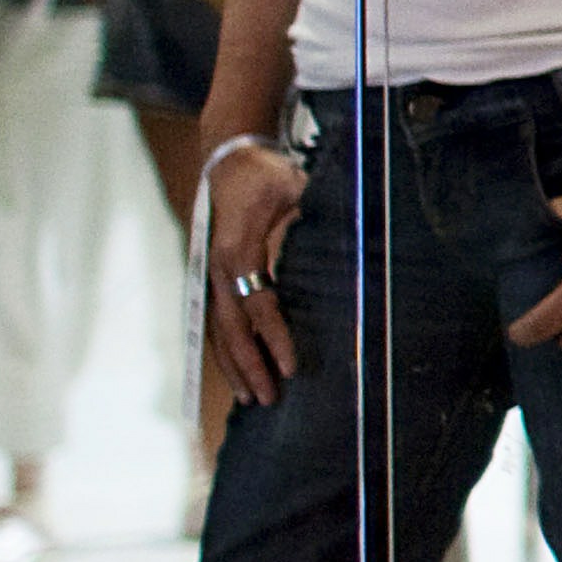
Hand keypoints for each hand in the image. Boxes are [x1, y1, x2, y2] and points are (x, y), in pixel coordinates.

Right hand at [203, 140, 307, 403]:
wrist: (226, 161)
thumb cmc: (265, 175)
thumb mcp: (293, 186)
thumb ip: (313, 213)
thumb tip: (352, 236)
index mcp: (238, 249)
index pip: (258, 304)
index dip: (274, 337)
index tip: (291, 366)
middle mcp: (216, 268)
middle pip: (230, 328)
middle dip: (249, 366)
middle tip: (269, 399)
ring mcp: (208, 275)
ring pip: (217, 330)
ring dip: (233, 366)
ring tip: (251, 398)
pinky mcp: (209, 279)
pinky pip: (215, 321)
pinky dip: (225, 350)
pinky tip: (238, 373)